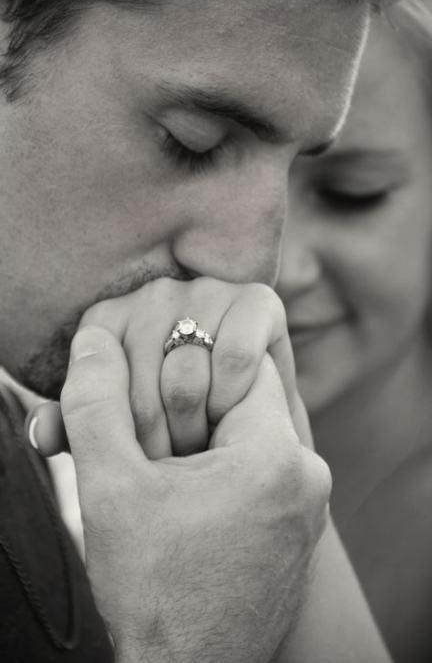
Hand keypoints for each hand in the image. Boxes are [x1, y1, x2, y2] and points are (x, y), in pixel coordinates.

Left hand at [31, 278, 312, 455]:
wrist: (249, 442)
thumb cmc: (179, 432)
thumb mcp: (119, 437)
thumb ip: (80, 428)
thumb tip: (40, 431)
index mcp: (109, 318)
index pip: (94, 372)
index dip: (115, 427)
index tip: (136, 455)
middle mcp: (154, 294)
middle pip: (137, 380)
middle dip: (155, 439)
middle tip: (173, 464)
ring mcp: (205, 290)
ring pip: (185, 373)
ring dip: (198, 424)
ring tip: (204, 444)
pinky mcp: (257, 300)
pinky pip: (235, 356)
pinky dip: (234, 396)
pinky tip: (236, 411)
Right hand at [61, 325, 330, 662]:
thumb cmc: (150, 593)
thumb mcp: (109, 490)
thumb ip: (95, 404)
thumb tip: (92, 341)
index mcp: (275, 456)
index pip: (240, 360)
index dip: (187, 366)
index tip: (152, 395)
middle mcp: (308, 476)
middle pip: (245, 398)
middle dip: (192, 408)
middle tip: (150, 442)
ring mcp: (307, 507)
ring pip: (251, 436)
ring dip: (206, 442)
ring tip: (165, 477)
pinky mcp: (297, 530)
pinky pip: (262, 471)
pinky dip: (224, 472)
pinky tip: (187, 504)